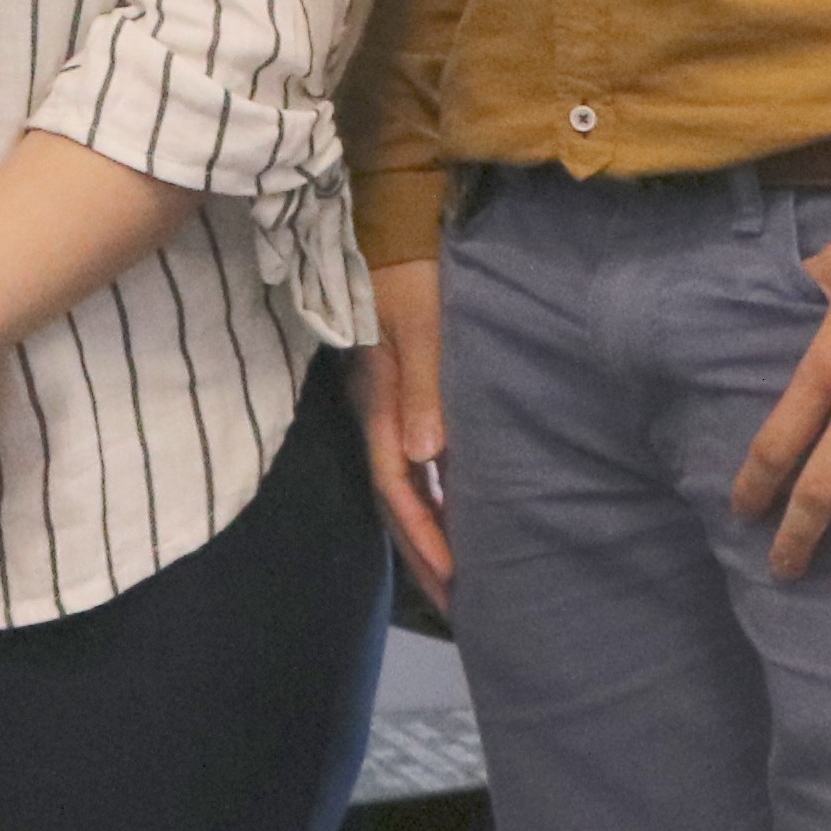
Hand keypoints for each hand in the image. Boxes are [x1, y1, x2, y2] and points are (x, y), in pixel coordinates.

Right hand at [360, 257, 453, 596]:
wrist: (382, 226)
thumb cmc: (408, 273)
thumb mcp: (421, 323)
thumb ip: (423, 387)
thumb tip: (426, 458)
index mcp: (379, 401)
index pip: (398, 484)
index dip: (424, 533)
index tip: (454, 577)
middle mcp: (377, 412)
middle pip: (394, 498)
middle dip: (420, 553)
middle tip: (454, 604)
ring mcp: (383, 405)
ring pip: (398, 486)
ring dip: (422, 533)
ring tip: (451, 577)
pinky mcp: (396, 394)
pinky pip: (407, 464)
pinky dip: (426, 500)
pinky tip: (446, 515)